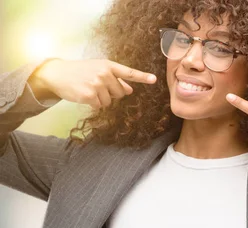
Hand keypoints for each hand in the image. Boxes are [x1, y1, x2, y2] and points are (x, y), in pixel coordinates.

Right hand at [28, 59, 156, 108]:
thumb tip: (130, 89)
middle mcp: (104, 74)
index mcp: (108, 65)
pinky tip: (84, 96)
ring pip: (109, 101)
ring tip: (89, 89)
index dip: (142, 77)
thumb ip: (115, 79)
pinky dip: (93, 104)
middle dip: (111, 93)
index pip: (128, 72)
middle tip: (97, 86)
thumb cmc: (80, 71)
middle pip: (120, 93)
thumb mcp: (98, 70)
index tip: (154, 79)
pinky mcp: (89, 95)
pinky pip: (99, 106)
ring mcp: (96, 84)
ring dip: (101, 99)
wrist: (57, 74)